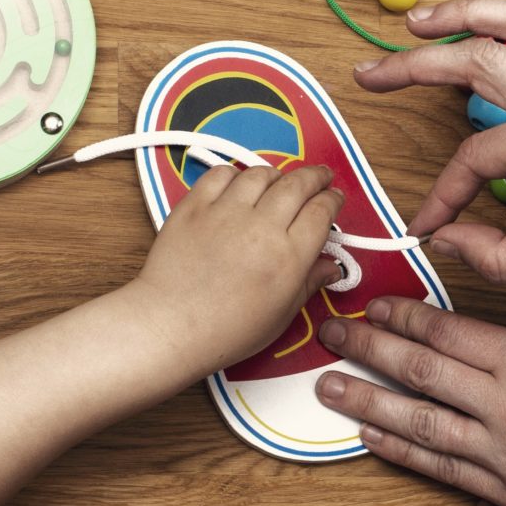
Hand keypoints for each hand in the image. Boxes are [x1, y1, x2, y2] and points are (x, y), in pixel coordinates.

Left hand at [128, 163, 342, 373]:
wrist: (171, 326)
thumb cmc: (226, 331)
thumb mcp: (280, 316)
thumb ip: (308, 284)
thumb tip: (331, 267)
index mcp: (289, 256)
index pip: (321, 212)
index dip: (332, 200)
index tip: (334, 198)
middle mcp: (262, 227)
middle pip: (298, 184)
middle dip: (315, 177)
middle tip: (320, 176)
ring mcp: (226, 212)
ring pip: (260, 174)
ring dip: (277, 175)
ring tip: (280, 181)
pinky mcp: (195, 206)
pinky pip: (221, 175)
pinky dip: (235, 175)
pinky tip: (239, 185)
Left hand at [316, 298, 505, 505]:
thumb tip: (484, 343)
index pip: (448, 332)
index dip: (403, 315)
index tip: (374, 303)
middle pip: (421, 374)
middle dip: (369, 349)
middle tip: (332, 333)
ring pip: (420, 425)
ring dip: (368, 405)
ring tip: (329, 388)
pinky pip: (444, 470)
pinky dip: (404, 453)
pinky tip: (373, 439)